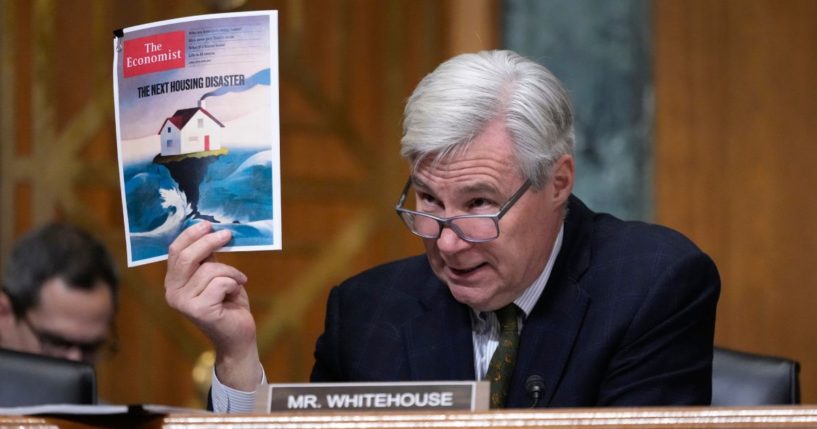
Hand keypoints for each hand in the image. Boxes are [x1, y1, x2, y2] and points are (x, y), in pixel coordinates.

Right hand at [165, 221, 260, 390]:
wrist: (238, 336)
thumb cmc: (228, 303)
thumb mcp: (216, 275)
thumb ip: (208, 258)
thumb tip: (210, 229)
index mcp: (173, 282)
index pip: (175, 251)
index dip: (191, 234)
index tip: (208, 224)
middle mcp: (172, 293)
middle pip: (187, 257)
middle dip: (210, 242)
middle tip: (228, 234)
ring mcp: (183, 303)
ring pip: (210, 269)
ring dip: (231, 272)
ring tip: (238, 281)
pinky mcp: (199, 311)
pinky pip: (221, 283)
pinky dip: (234, 284)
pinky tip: (235, 295)